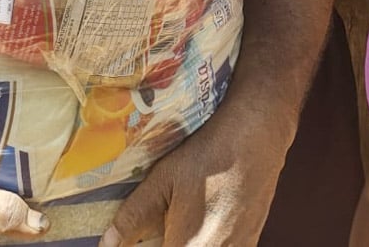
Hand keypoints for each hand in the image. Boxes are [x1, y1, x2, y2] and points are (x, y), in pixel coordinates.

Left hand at [100, 102, 288, 245]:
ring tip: (172, 226)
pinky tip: (196, 224)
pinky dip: (203, 240)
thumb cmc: (210, 153)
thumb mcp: (165, 179)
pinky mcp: (250, 241)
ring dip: (183, 241)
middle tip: (155, 231)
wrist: (258, 133)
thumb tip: (109, 243)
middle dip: (163, 241)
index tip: (134, 242)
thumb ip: (134, 216)